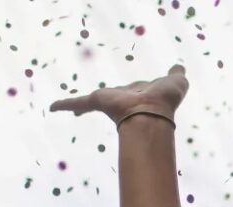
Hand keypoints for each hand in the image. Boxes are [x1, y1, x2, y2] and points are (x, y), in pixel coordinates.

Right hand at [50, 64, 188, 123]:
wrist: (152, 113)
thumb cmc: (165, 101)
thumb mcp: (175, 82)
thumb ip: (176, 75)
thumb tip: (179, 67)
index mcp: (138, 95)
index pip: (131, 93)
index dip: (129, 92)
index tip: (128, 93)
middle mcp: (121, 99)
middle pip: (108, 100)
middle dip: (99, 103)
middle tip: (89, 108)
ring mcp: (108, 102)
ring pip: (88, 103)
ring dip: (76, 106)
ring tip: (62, 108)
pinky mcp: (96, 101)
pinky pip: (77, 102)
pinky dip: (65, 104)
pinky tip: (53, 108)